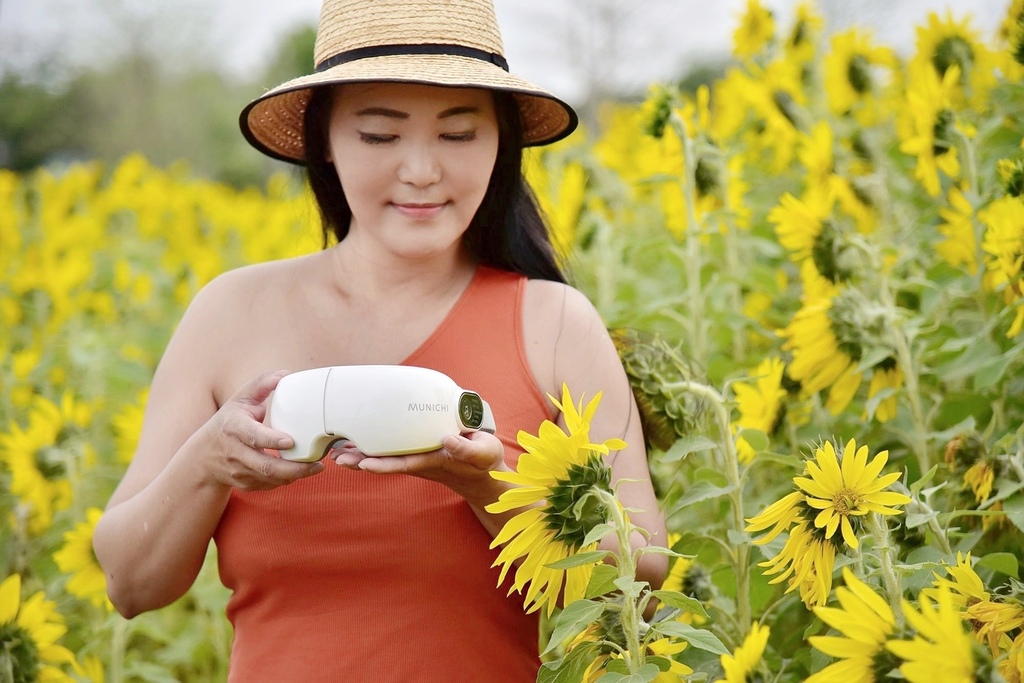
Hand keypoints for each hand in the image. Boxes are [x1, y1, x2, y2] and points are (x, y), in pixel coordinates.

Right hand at [195, 370, 323, 490]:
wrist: (203, 456)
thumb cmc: (228, 422)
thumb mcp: (240, 399)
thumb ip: (261, 385)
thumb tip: (285, 374)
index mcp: (233, 428)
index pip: (253, 436)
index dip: (271, 440)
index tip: (291, 441)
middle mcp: (235, 452)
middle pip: (265, 466)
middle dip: (294, 468)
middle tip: (318, 463)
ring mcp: (239, 471)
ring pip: (270, 479)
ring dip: (295, 476)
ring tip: (316, 467)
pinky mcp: (245, 484)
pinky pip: (269, 485)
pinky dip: (286, 480)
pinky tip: (301, 472)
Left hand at [329, 430, 507, 503]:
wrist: (485, 475)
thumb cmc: (485, 461)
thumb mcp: (484, 452)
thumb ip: (467, 448)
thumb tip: (447, 439)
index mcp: (436, 460)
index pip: (405, 463)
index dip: (384, 464)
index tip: (363, 464)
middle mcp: (422, 462)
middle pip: (388, 463)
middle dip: (362, 461)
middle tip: (337, 458)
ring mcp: (418, 460)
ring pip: (386, 459)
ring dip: (362, 457)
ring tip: (337, 453)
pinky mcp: (417, 454)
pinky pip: (391, 453)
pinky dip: (372, 449)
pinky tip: (356, 445)